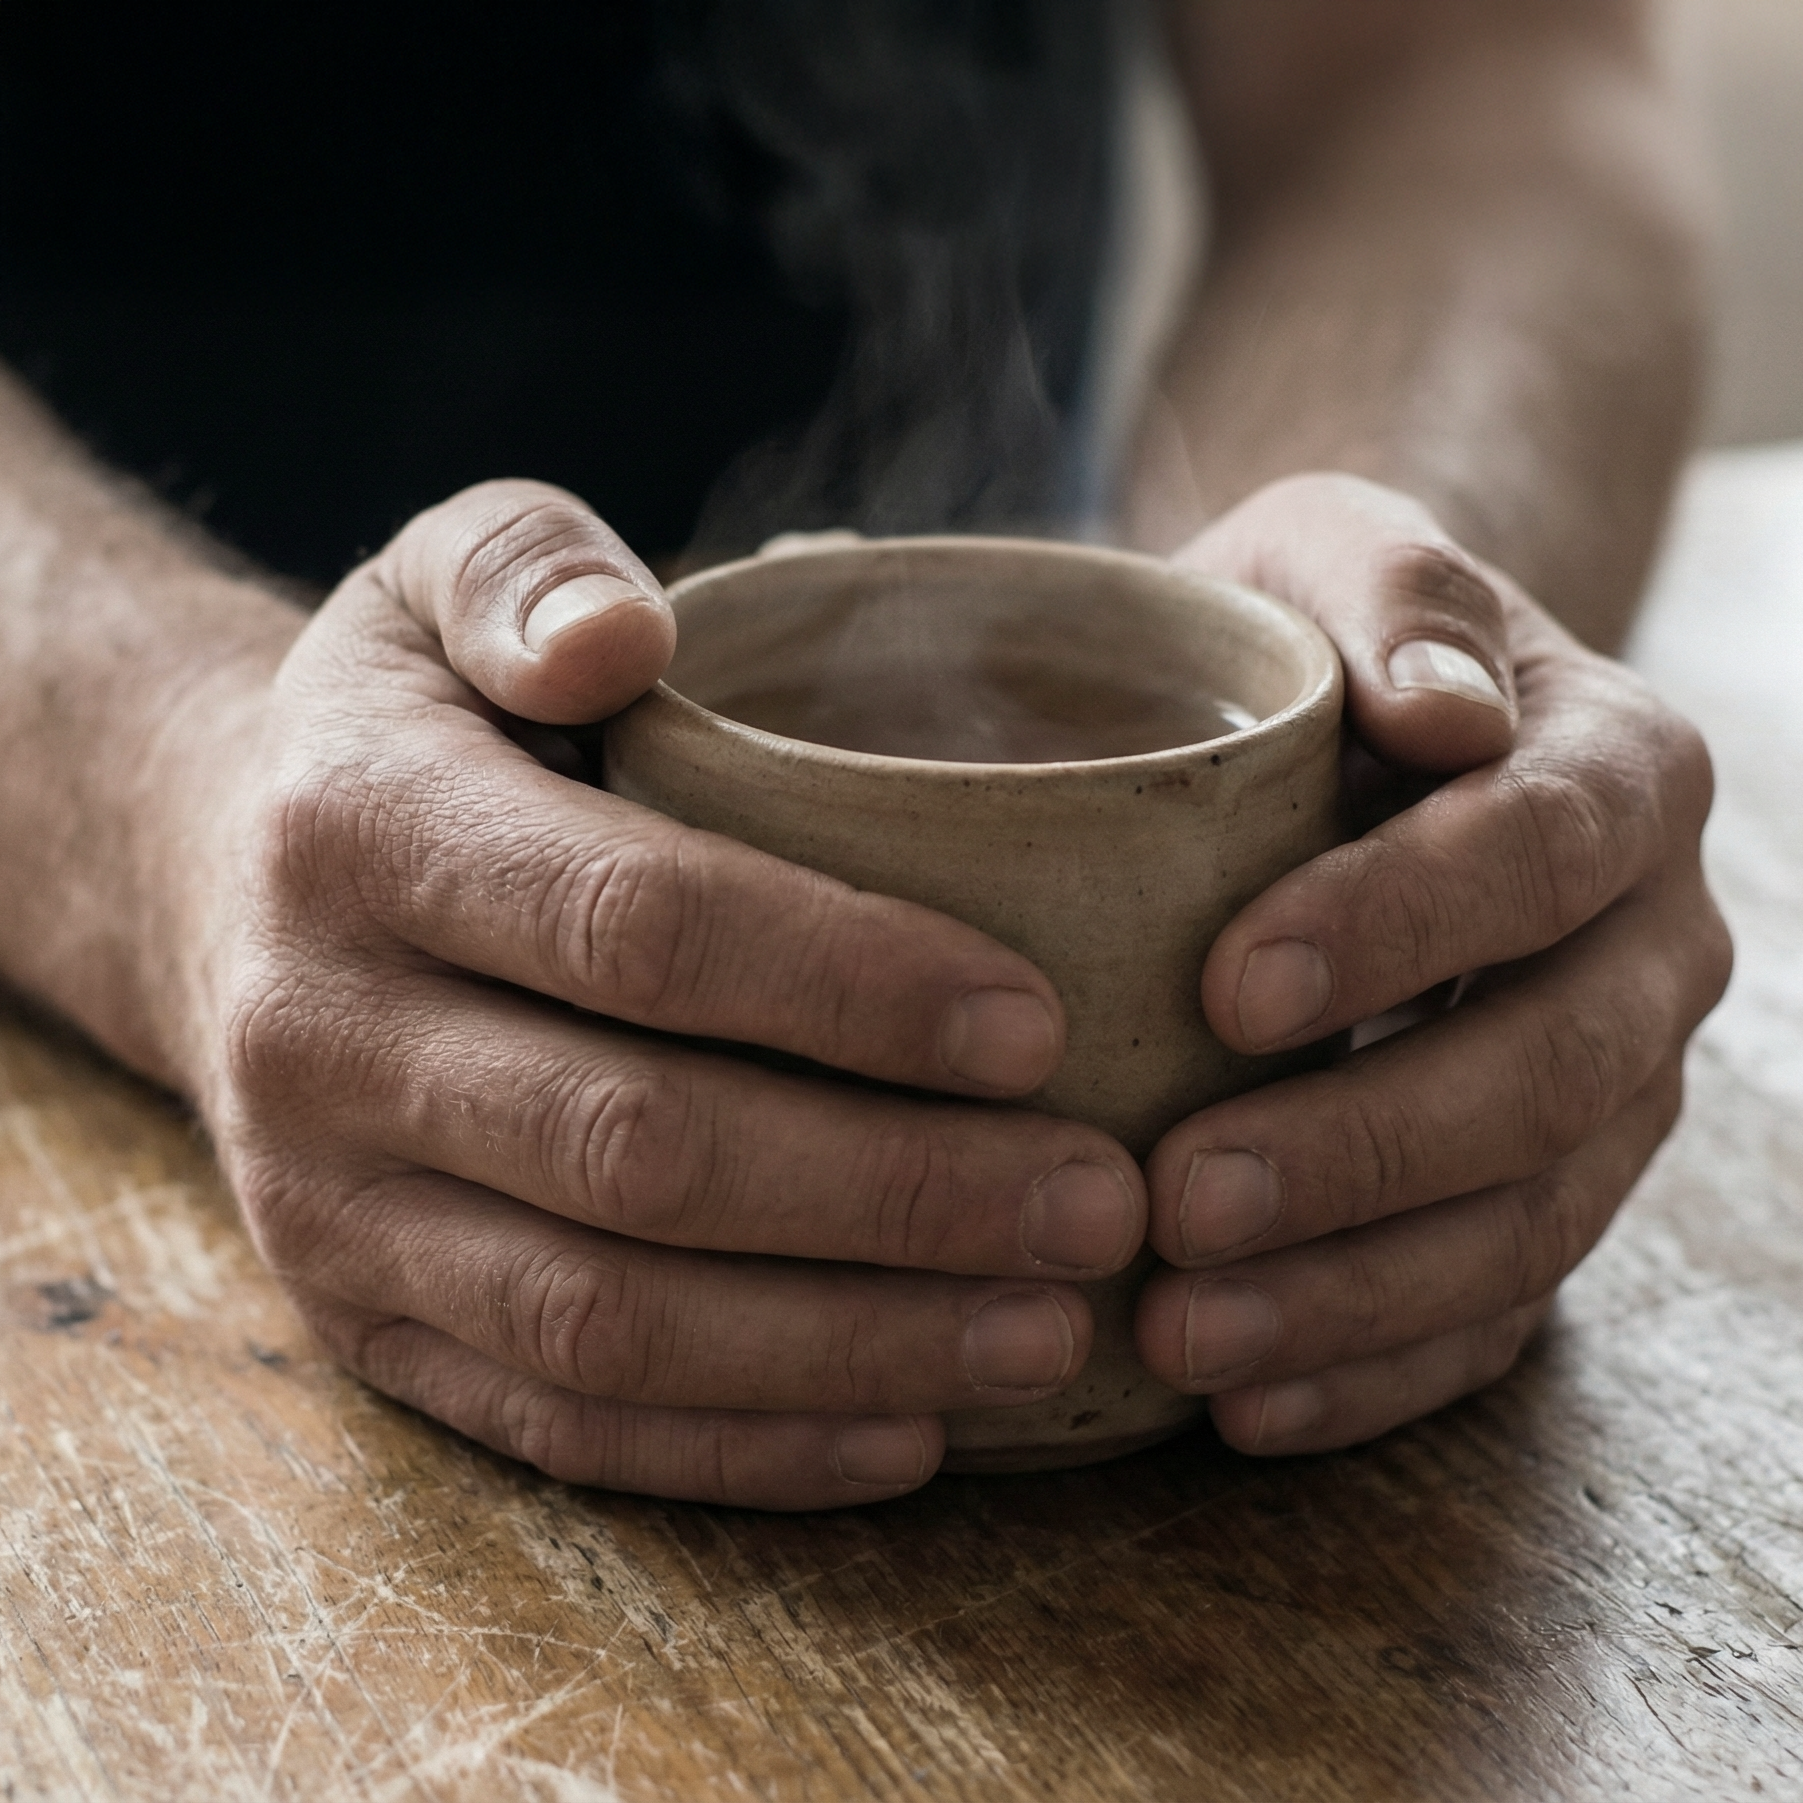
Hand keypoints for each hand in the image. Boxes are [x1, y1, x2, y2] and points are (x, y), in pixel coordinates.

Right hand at [180, 481, 1144, 1508]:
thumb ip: (527, 565)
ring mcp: (326, 1206)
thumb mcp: (439, 581)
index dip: (847, 982)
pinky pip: (556, 1424)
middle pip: (637, 1150)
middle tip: (1098, 1203)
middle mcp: (319, 1034)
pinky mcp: (361, 1325)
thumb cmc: (414, 726)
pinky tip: (908, 1431)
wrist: (229, 885)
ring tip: (1047, 1331)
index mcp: (357, 830)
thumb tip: (622, 630)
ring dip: (846, 1344)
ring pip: (606, 1322)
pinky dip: (742, 1447)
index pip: (632, 922)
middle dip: (893, 1193)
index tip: (1040, 1024)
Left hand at [1134, 474, 1729, 1451]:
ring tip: (1183, 1333)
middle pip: (1549, 1073)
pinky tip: (1243, 1404)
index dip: (1398, 928)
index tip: (1228, 986)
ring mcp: (1608, 1092)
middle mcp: (1646, 947)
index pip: (1536, 855)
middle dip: (1367, 1149)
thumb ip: (1389, 585)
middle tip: (1181, 1201)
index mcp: (1617, 777)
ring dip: (1356, 1294)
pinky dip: (1375, 1367)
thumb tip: (1444, 701)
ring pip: (1527, 1224)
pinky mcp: (1541, 1194)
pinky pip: (1493, 1311)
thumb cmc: (1319, 637)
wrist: (1359, 732)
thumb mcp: (1330, 550)